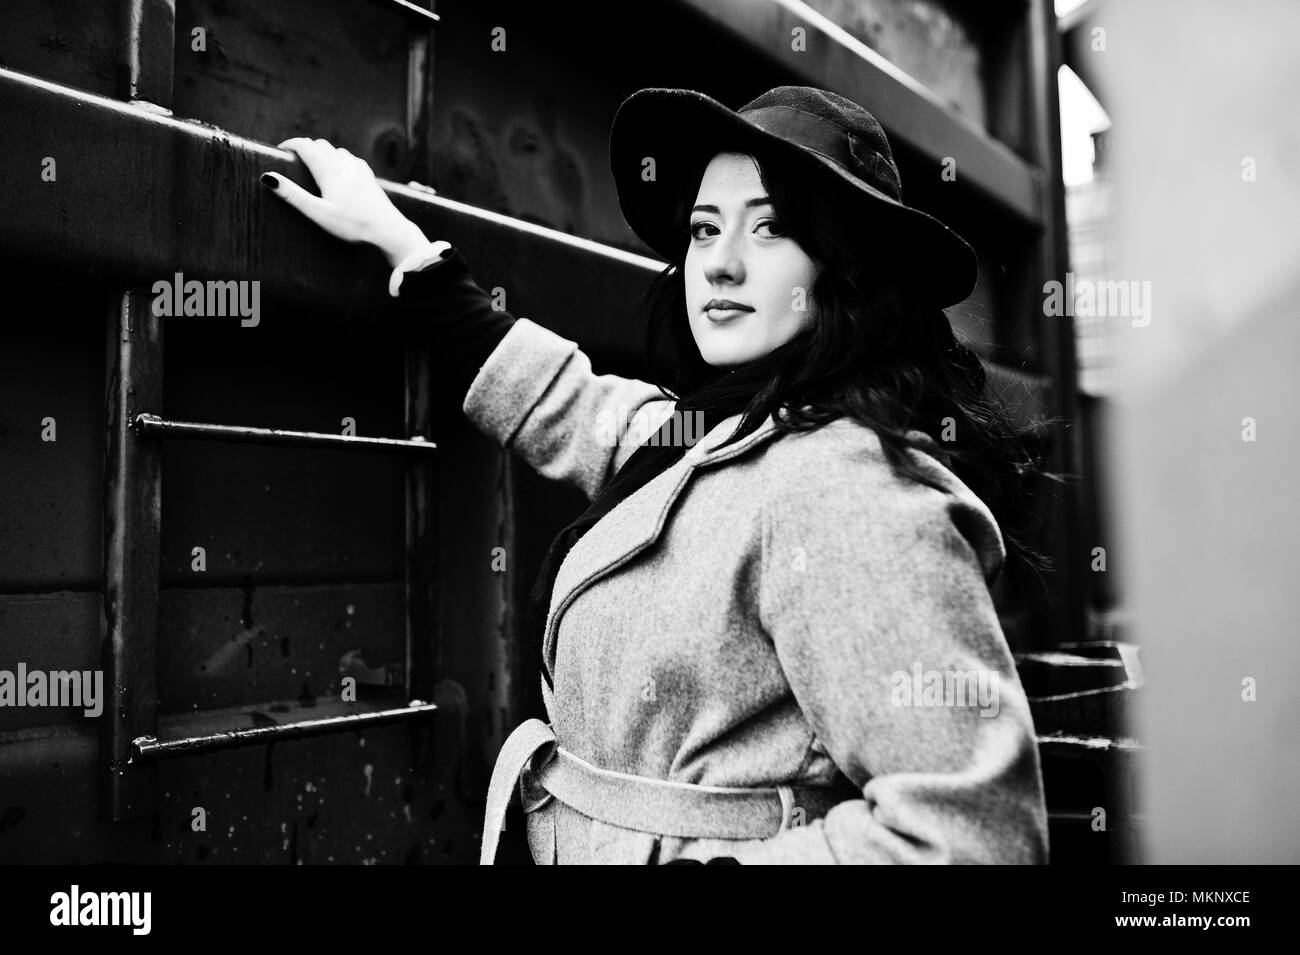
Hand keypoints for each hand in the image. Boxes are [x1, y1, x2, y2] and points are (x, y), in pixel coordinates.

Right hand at [262, 137, 430, 268]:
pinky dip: (338, 158)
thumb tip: (269, 178)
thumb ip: (294, 196)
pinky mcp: (369, 176)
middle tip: (294, 159)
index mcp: (330, 172)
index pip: (306, 146)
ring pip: (336, 150)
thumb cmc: (352, 224)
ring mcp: (359, 169)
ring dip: (323, 152)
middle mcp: (345, 164)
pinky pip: (350, 159)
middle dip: (306, 147)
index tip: (280, 149)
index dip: (291, 144)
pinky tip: (339, 170)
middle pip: (321, 145)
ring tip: (314, 164)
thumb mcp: (319, 213)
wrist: (388, 229)